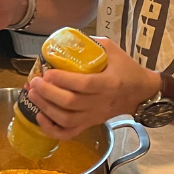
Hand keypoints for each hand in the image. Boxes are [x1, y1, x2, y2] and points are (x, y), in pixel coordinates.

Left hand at [25, 37, 158, 140]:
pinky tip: (40, 116)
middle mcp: (101, 102)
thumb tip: (65, 40)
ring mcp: (95, 116)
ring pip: (67, 119)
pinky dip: (52, 129)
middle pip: (71, 103)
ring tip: (32, 94)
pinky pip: (69, 133)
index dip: (63, 80)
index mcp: (109, 83)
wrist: (141, 93)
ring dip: (46, 108)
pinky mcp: (91, 124)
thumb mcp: (113, 50)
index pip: (84, 84)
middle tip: (34, 81)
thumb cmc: (126, 69)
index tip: (47, 72)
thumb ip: (91, 44)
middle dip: (48, 93)